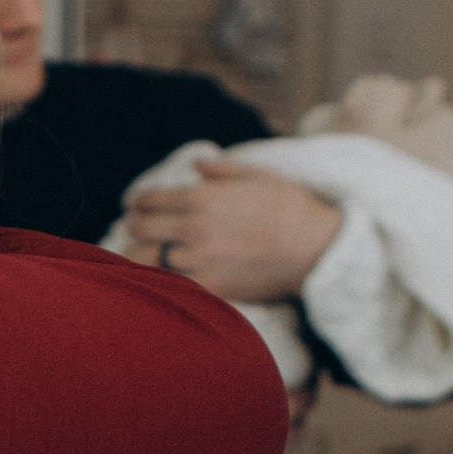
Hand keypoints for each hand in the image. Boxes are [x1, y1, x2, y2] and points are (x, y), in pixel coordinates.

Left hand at [123, 154, 342, 304]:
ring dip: (140, 257)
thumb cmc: (290, 208)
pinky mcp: (210, 288)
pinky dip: (160, 281)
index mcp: (202, 198)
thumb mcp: (257, 175)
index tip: (138, 207)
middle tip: (137, 231)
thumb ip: (221, 169)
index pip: (150, 200)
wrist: (316, 250)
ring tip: (143, 256)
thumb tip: (196, 164)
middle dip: (136, 228)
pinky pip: (169, 286)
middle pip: (141, 230)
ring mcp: (199, 261)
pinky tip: (160, 279)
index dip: (140, 203)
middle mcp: (194, 229)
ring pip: (146, 262)